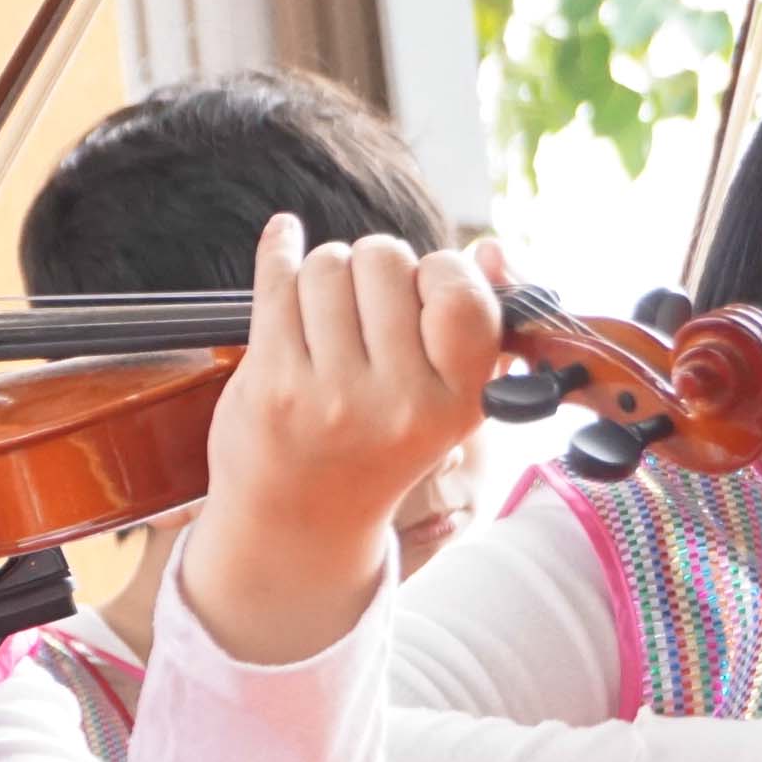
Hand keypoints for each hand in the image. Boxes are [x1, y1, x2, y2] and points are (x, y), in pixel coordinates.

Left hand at [175, 222, 503, 667]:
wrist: (300, 525)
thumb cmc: (377, 448)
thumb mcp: (445, 404)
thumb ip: (472, 326)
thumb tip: (488, 248)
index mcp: (457, 404)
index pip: (462, 292)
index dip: (438, 270)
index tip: (421, 287)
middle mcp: (399, 402)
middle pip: (386, 261)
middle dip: (374, 266)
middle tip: (365, 305)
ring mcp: (332, 395)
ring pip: (328, 265)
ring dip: (325, 272)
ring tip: (326, 311)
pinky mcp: (272, 386)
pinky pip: (276, 281)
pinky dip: (279, 247)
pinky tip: (283, 237)